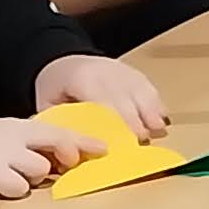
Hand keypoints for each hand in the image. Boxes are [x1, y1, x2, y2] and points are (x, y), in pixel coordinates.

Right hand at [0, 115, 96, 208]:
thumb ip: (28, 140)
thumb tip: (70, 151)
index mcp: (13, 127)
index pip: (56, 134)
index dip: (78, 145)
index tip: (100, 151)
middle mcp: (7, 146)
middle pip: (40, 167)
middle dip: (35, 171)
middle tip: (16, 170)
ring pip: (21, 186)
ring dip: (13, 186)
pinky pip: (0, 201)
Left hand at [34, 51, 166, 138]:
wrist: (63, 60)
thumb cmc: (54, 87)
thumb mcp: (46, 103)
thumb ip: (57, 122)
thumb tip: (67, 148)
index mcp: (82, 79)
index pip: (104, 100)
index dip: (117, 120)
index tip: (125, 139)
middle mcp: (107, 71)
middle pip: (127, 97)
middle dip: (137, 120)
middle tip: (143, 142)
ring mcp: (123, 70)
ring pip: (142, 91)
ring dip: (151, 112)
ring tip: (159, 131)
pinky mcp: (134, 73)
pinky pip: (148, 88)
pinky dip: (156, 104)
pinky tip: (162, 119)